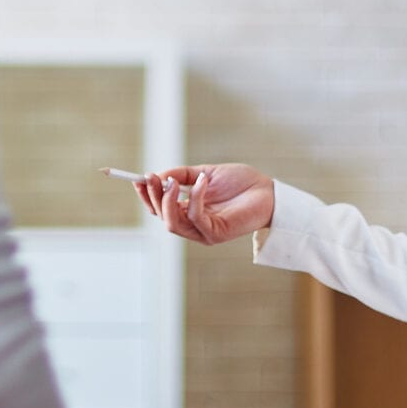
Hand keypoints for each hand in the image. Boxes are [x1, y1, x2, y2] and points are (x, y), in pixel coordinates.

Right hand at [135, 163, 273, 245]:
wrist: (268, 191)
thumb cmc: (240, 183)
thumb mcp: (204, 173)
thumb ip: (181, 174)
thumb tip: (158, 175)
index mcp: (188, 211)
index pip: (159, 209)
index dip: (147, 195)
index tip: (138, 178)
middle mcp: (193, 225)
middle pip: (162, 216)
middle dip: (153, 196)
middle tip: (152, 177)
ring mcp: (203, 232)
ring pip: (172, 222)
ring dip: (167, 199)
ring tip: (171, 180)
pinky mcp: (216, 233)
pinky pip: (196, 217)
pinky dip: (194, 197)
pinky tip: (201, 181)